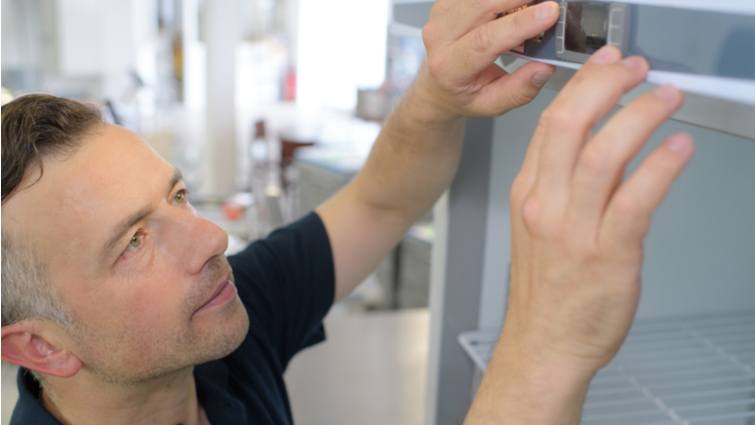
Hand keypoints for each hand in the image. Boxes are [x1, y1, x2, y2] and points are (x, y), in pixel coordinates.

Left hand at [416, 0, 560, 119]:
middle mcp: (440, 37)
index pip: (485, 40)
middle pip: (483, 6)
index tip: (550, 12)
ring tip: (536, 6)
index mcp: (449, 67)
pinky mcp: (448, 1)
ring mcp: (441, 15)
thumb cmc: (463, 94)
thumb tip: (545, 67)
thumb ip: (519, 90)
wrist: (438, 84)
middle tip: (550, 3)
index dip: (520, 24)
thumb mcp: (492, 104)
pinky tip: (515, 5)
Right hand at [503, 45, 694, 376]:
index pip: (549, 126)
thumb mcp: (540, 229)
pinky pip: (635, 199)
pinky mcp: (607, 254)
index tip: (604, 67)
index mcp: (528, 195)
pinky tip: (677, 148)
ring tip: (665, 99)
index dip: (581, 88)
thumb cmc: (547, 291)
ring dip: (638, 117)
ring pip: (602, 155)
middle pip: (568, 127)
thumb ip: (567, 187)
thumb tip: (604, 149)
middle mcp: (546, 206)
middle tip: (634, 70)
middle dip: (605, 87)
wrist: (544, 344)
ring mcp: (573, 229)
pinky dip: (660, 167)